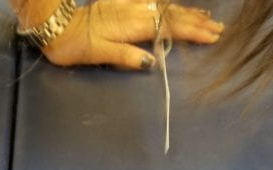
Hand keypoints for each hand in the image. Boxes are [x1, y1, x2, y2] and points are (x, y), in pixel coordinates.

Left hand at [42, 0, 223, 69]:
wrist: (55, 25)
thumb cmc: (75, 45)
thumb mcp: (99, 54)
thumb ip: (126, 56)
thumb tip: (152, 61)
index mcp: (132, 26)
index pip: (170, 28)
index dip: (192, 32)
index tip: (212, 37)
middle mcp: (134, 12)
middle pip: (171, 15)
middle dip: (196, 22)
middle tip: (218, 29)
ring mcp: (128, 6)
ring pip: (164, 7)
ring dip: (186, 12)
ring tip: (205, 17)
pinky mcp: (120, 4)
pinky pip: (152, 2)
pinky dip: (168, 6)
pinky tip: (175, 7)